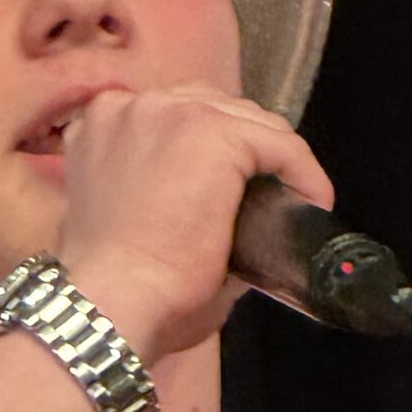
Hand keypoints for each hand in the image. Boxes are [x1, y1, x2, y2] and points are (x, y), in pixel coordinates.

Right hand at [56, 84, 333, 359]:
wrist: (109, 303)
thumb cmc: (112, 288)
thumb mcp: (128, 226)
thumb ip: (162, 204)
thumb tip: (227, 227)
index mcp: (101, 124)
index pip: (174, 116)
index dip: (208, 153)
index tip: (230, 191)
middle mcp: (132, 107)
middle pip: (214, 109)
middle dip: (245, 150)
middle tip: (268, 199)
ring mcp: (173, 114)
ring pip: (250, 123)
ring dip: (275, 161)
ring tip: (293, 204)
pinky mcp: (215, 135)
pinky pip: (280, 145)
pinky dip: (303, 174)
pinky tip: (311, 204)